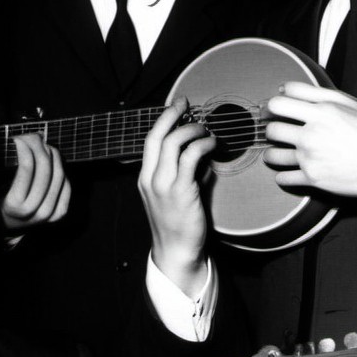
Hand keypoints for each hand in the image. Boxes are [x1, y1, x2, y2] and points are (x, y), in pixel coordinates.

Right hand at [0, 134, 70, 229]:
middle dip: (39, 147)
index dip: (25, 147)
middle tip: (32, 136)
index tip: (18, 138)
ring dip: (52, 154)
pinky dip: (60, 168)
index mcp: (16, 205)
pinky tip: (51, 159)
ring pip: (59, 174)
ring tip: (42, 145)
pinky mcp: (60, 213)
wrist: (8, 226)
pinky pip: (66, 184)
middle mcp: (35, 212)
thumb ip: (4, 169)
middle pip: (45, 169)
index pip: (27, 168)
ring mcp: (50, 214)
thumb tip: (21, 139)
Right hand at [138, 97, 214, 294]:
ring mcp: (163, 184)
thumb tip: (202, 156)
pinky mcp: (181, 191)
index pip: (150, 141)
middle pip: (157, 136)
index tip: (176, 107)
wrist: (176, 251)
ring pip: (173, 143)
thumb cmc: (178, 224)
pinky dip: (202, 146)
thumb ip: (186, 173)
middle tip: (187, 105)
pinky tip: (212, 145)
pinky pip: (190, 158)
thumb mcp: (175, 194)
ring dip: (191, 130)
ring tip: (205, 130)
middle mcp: (150, 178)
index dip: (162, 120)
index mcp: (145, 177)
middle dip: (172, 115)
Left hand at [264, 81, 356, 207]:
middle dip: (273, 130)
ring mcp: (310, 158)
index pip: (277, 104)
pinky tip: (289, 170)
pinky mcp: (312, 178)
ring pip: (271, 156)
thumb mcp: (350, 103)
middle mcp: (312, 135)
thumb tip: (282, 88)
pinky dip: (283, 176)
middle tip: (279, 132)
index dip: (273, 106)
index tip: (277, 111)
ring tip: (281, 152)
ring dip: (273, 154)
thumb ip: (314, 92)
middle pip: (271, 130)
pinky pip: (282, 178)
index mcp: (321, 113)